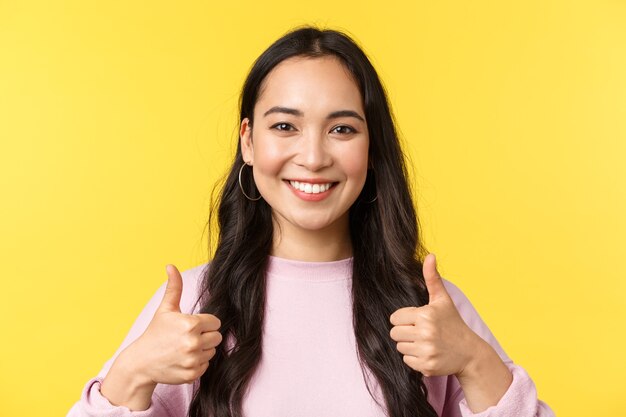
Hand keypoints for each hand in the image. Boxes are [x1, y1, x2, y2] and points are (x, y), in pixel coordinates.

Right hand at [127, 264, 222, 384]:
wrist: (141, 362)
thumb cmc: (155, 333)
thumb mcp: (165, 309)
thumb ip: (174, 287)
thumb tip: (171, 266)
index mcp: (190, 324)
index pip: (215, 322)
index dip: (205, 323)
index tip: (192, 326)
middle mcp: (193, 343)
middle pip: (217, 337)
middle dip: (206, 336)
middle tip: (188, 337)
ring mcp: (192, 360)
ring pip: (212, 351)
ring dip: (202, 350)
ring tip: (185, 348)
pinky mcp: (191, 374)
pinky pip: (206, 366)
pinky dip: (197, 364)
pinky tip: (183, 360)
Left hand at [389, 253, 480, 376]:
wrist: (469, 352)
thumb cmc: (452, 323)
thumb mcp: (442, 299)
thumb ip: (432, 278)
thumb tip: (430, 255)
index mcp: (425, 315)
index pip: (394, 318)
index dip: (404, 318)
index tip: (418, 320)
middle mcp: (425, 333)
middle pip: (394, 333)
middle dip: (405, 332)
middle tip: (421, 332)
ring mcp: (426, 351)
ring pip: (399, 347)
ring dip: (409, 345)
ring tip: (426, 342)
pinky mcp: (427, 366)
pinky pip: (406, 361)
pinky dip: (415, 358)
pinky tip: (428, 353)